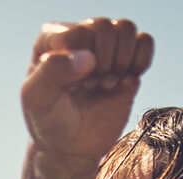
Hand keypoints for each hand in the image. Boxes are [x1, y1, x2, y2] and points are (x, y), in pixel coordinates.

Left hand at [23, 18, 153, 163]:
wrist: (73, 147)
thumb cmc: (50, 121)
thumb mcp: (37, 99)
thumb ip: (51, 73)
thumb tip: (88, 57)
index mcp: (53, 39)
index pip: (78, 32)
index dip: (80, 63)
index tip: (73, 87)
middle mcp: (80, 36)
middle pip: (105, 27)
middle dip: (102, 63)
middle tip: (90, 86)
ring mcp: (105, 47)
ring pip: (126, 29)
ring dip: (121, 62)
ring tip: (106, 84)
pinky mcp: (128, 61)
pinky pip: (145, 42)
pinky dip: (140, 62)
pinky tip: (124, 82)